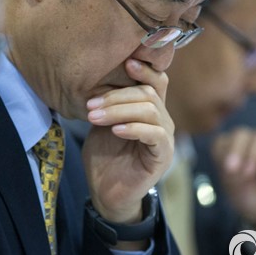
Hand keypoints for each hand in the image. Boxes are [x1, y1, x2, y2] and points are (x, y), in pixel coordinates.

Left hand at [82, 58, 173, 226]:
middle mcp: (162, 120)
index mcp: (150, 109)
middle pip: (149, 93)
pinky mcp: (163, 155)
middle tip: (90, 104)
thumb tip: (100, 79)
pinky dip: (134, 128)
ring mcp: (165, 137)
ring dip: (119, 110)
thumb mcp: (104, 124)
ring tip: (95, 117)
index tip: (126, 62)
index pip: (157, 81)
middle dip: (116, 95)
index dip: (146, 69)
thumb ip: (109, 104)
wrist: (106, 192)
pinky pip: (154, 134)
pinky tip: (115, 130)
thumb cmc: (105, 157)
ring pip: (150, 110)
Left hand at [212, 127, 255, 235]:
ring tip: (250, 177)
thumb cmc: (244, 192)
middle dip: (237, 150)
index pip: (222, 141)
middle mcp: (248, 140)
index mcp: (228, 146)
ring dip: (253, 157)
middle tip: (235, 170)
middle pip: (241, 134)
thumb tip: (236, 164)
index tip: (226, 171)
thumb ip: (231, 170)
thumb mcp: (232, 184)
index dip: (223, 153)